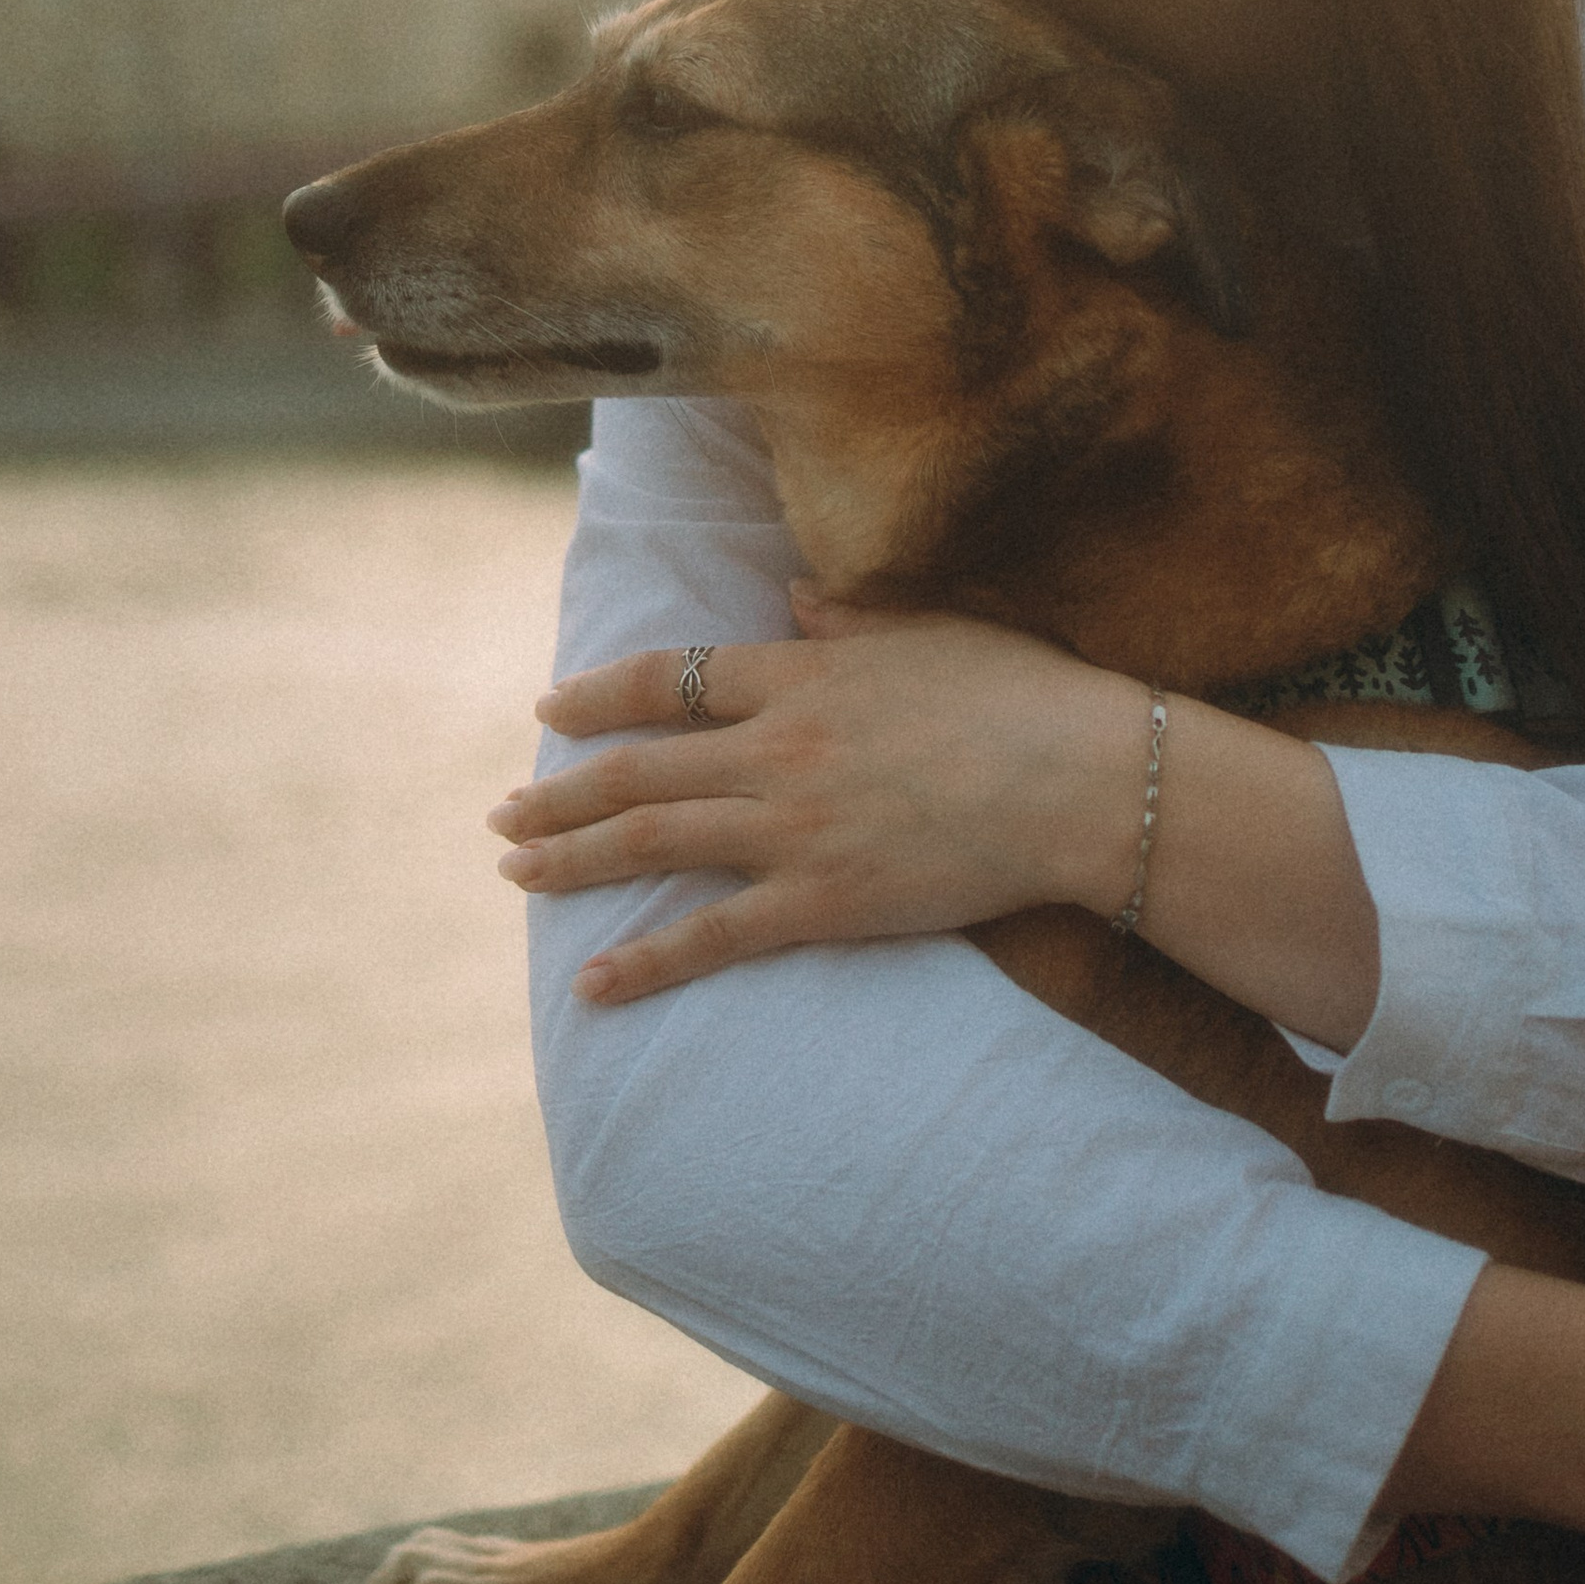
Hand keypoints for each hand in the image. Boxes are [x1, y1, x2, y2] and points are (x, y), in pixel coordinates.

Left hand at [493, 593, 1154, 1002]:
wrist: (1083, 781)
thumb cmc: (1024, 695)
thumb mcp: (930, 631)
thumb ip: (849, 621)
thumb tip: (794, 598)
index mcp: (801, 674)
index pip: (670, 680)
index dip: (598, 695)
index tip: (549, 708)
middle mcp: (778, 748)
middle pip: (638, 767)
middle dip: (559, 791)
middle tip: (501, 812)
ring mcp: (794, 828)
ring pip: (652, 840)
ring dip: (572, 858)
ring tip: (515, 872)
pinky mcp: (822, 902)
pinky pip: (709, 936)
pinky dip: (642, 962)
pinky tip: (589, 985)